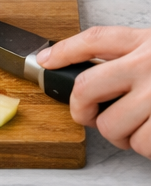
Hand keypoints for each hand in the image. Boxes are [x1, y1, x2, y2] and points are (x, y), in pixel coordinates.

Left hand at [35, 26, 150, 153]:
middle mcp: (148, 62)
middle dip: (83, 112)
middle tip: (94, 118)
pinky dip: (146, 146)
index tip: (45, 61)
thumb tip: (93, 81)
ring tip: (142, 127)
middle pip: (85, 89)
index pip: (96, 39)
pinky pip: (139, 142)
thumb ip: (134, 59)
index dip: (64, 50)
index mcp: (148, 43)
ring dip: (122, 136)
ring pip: (109, 125)